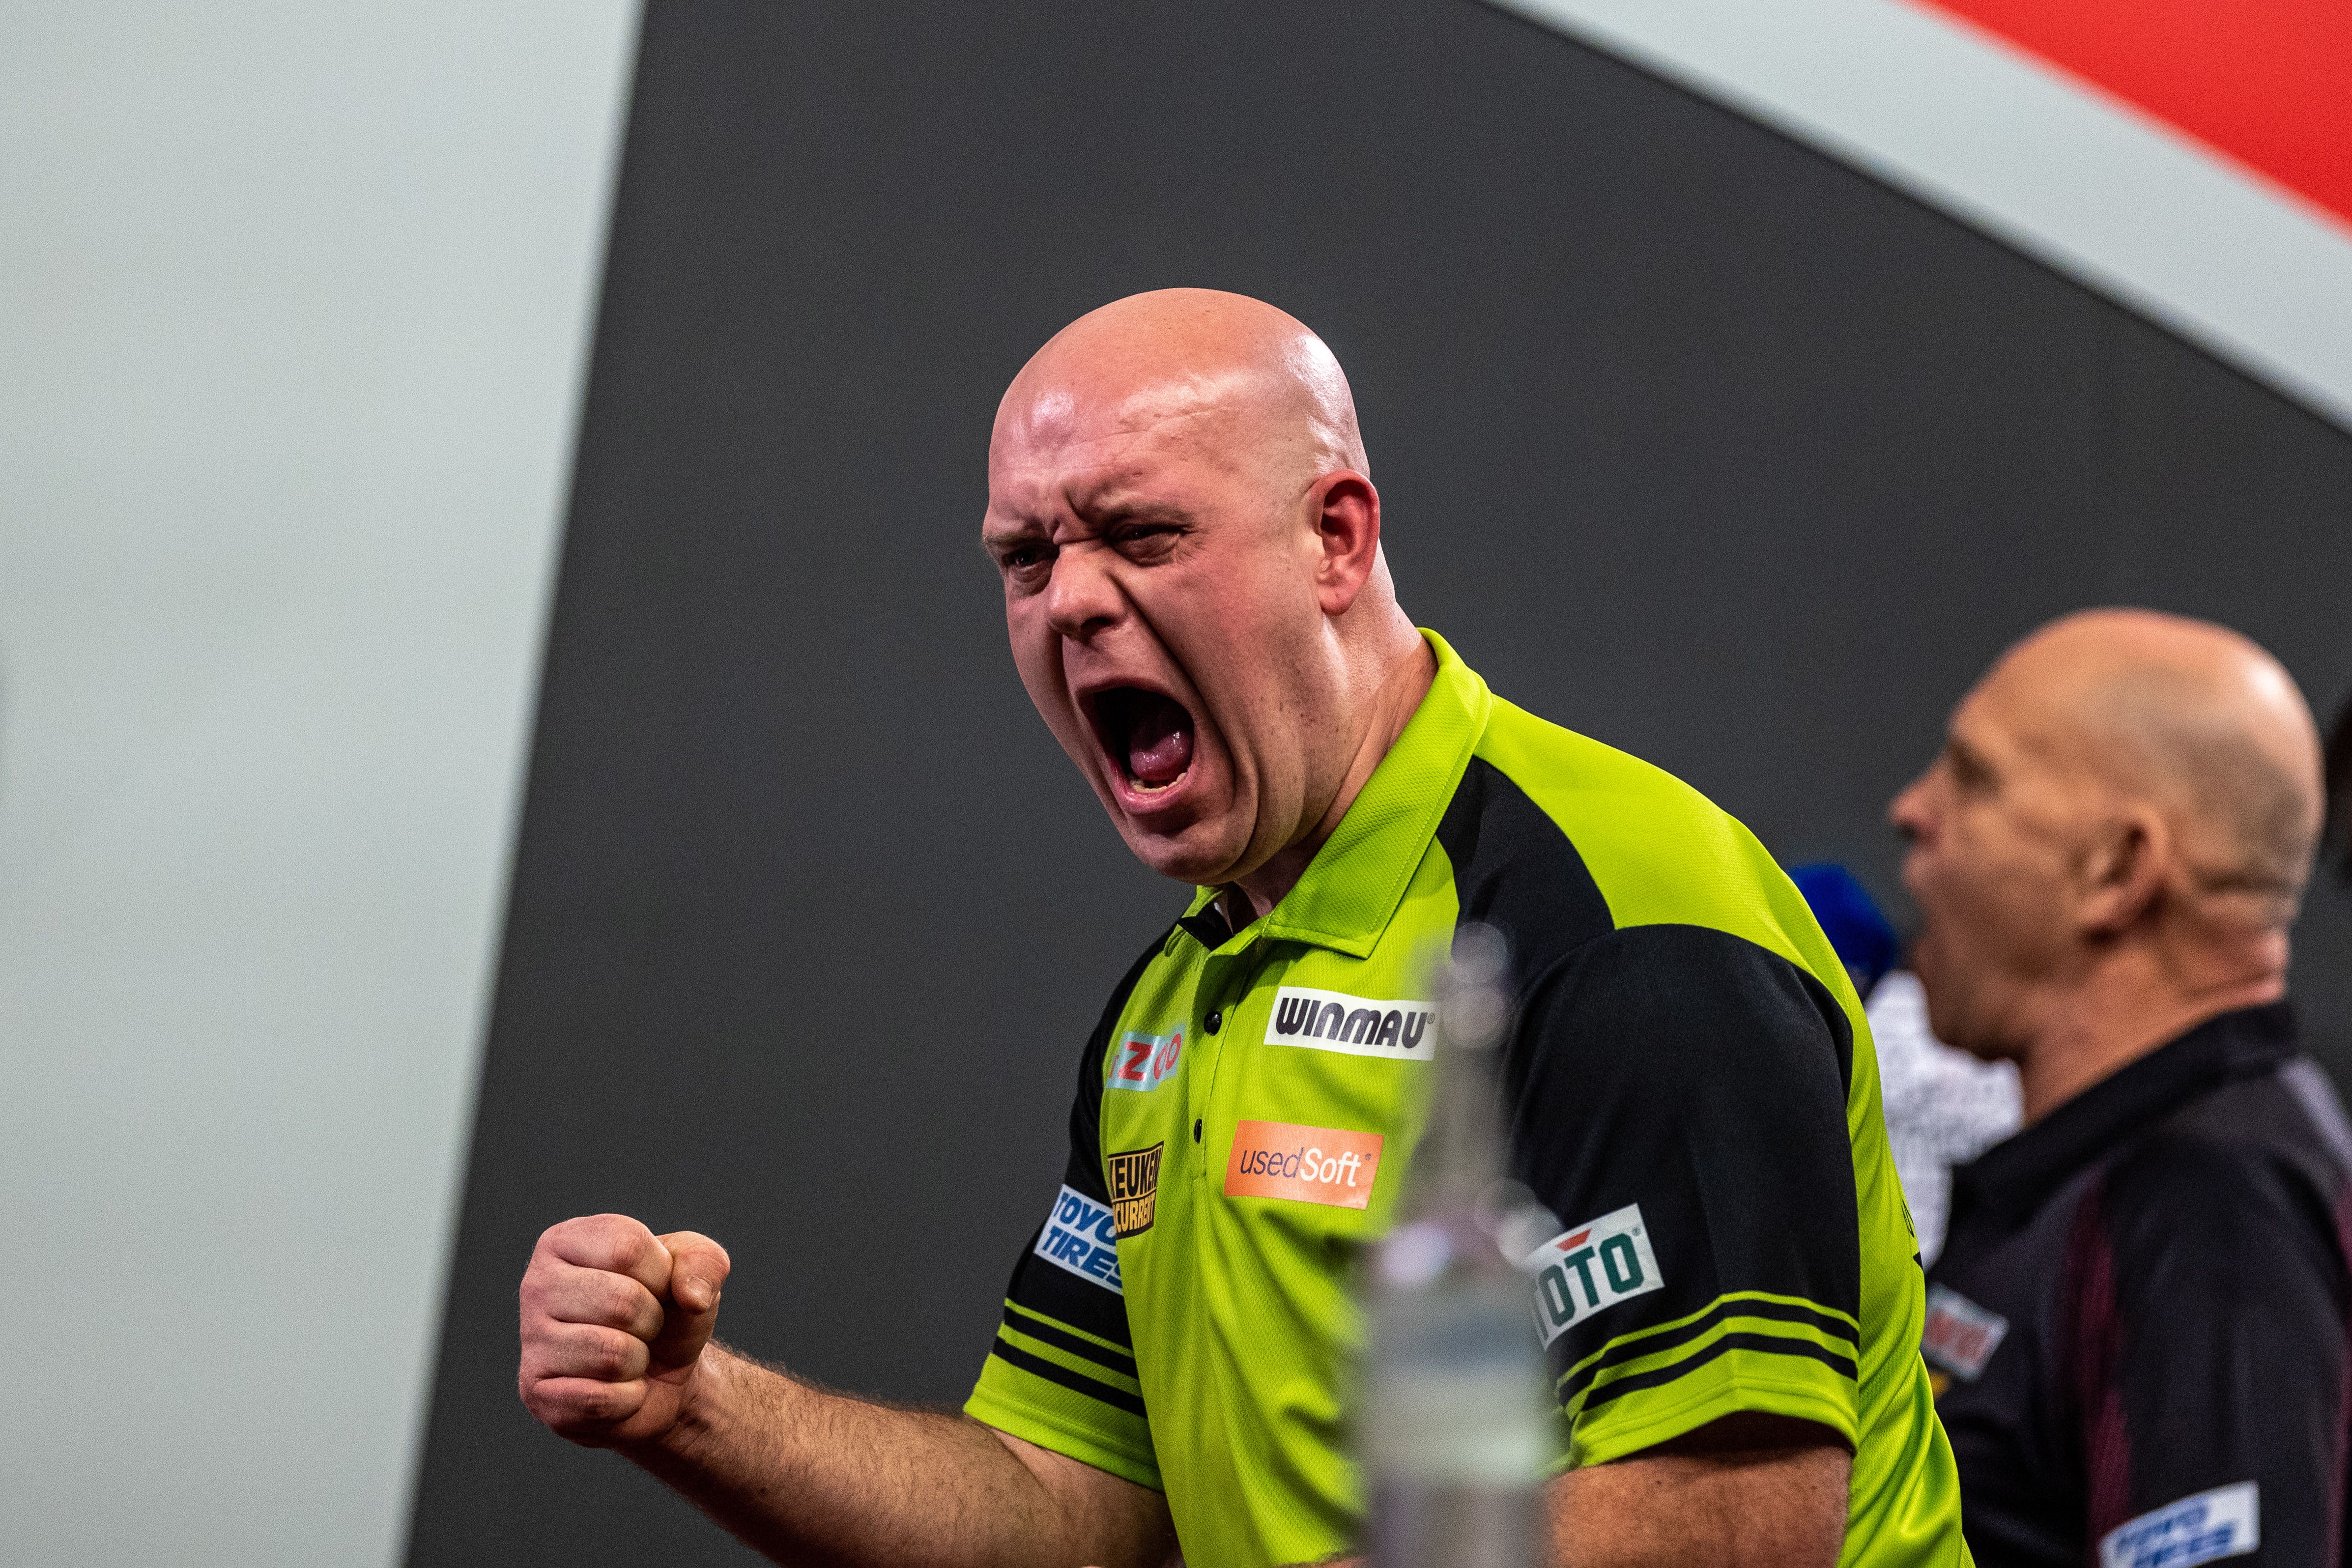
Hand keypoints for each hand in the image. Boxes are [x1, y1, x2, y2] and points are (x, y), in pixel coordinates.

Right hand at [518, 1213, 730, 1447]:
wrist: (663, 1377)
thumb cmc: (669, 1312)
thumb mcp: (698, 1272)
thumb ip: (705, 1263)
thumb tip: (692, 1298)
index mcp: (566, 1241)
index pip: (627, 1247)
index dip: (662, 1275)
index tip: (658, 1287)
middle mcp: (536, 1284)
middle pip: (620, 1301)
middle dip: (652, 1320)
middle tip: (644, 1327)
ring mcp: (530, 1341)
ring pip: (610, 1354)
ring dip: (638, 1361)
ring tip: (629, 1356)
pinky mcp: (536, 1394)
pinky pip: (599, 1399)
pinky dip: (627, 1399)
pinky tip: (616, 1389)